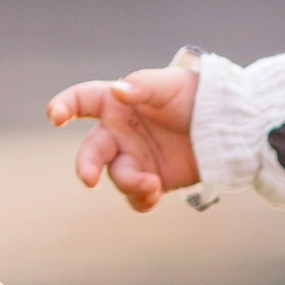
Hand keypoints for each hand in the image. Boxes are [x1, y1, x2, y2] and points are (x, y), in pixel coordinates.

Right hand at [47, 64, 200, 211]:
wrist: (230, 125)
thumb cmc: (196, 95)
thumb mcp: (171, 85)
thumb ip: (143, 86)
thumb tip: (118, 90)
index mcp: (116, 103)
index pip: (82, 101)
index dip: (64, 106)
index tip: (55, 117)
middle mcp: (119, 133)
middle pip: (91, 151)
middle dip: (86, 165)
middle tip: (89, 179)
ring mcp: (134, 159)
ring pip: (117, 178)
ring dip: (130, 183)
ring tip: (153, 183)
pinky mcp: (152, 181)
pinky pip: (136, 197)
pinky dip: (142, 199)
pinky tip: (155, 192)